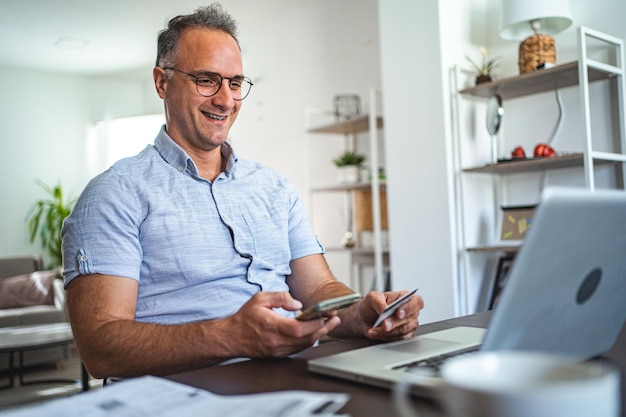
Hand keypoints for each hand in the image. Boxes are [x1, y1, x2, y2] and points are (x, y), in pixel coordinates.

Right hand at [224, 292, 339, 357]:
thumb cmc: (245, 318)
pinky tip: (313, 331)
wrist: (231, 338)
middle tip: (334, 319)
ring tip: (328, 324)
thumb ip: (280, 297)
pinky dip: (308, 340)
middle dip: (324, 328)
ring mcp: (278, 351)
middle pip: (307, 339)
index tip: (326, 315)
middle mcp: (276, 342)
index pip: (299, 329)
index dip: (316, 323)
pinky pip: (298, 348)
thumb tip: (297, 304)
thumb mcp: (260, 299)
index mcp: (272, 326)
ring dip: (318, 335)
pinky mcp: (278, 355)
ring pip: (304, 345)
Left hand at [357, 291, 423, 341]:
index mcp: (405, 298)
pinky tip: (376, 334)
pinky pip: (398, 340)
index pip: (416, 301)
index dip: (409, 308)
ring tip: (374, 330)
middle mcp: (409, 312)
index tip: (399, 313)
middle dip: (394, 323)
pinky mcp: (404, 336)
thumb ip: (379, 302)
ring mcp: (408, 325)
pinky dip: (386, 338)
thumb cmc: (371, 306)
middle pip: (409, 319)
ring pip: (403, 331)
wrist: (363, 319)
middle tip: (384, 325)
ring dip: (387, 332)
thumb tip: (385, 310)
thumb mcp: (372, 298)